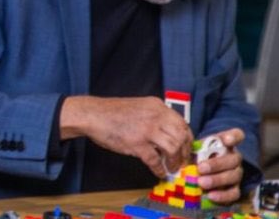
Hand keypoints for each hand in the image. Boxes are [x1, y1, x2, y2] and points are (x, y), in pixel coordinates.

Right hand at [60, 96, 192, 177]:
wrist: (91, 114)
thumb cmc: (111, 112)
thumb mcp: (139, 107)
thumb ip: (155, 117)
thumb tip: (169, 135)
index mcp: (157, 106)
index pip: (182, 124)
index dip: (187, 139)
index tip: (186, 148)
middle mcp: (155, 116)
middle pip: (181, 136)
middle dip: (184, 152)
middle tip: (182, 162)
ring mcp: (146, 130)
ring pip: (172, 148)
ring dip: (174, 162)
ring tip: (172, 168)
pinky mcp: (136, 143)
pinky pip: (155, 160)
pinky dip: (159, 169)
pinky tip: (159, 173)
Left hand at [195, 129, 245, 203]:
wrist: (198, 172)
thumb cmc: (197, 156)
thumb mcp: (194, 149)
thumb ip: (193, 147)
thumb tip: (180, 150)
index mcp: (226, 144)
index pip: (237, 135)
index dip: (233, 136)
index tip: (226, 140)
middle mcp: (234, 158)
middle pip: (234, 159)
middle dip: (217, 164)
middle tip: (201, 168)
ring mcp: (236, 174)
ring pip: (234, 176)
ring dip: (217, 180)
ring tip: (202, 183)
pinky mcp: (234, 188)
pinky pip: (234, 193)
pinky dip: (223, 195)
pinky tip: (211, 195)